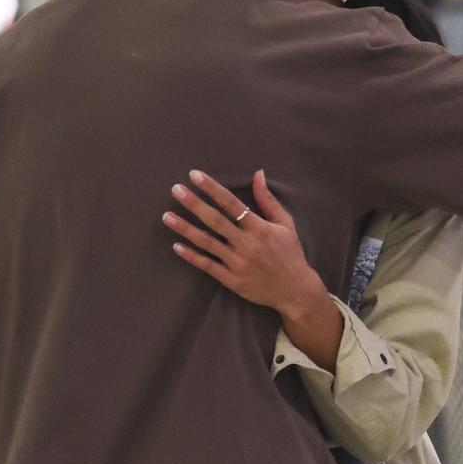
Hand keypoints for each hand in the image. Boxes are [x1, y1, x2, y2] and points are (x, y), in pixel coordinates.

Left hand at [163, 169, 327, 315]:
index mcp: (259, 228)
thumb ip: (268, 200)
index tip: (195, 175)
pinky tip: (176, 246)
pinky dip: (191, 256)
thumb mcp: (285, 224)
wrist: (296, 291)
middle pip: (214, 220)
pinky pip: (207, 265)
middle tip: (175, 190)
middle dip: (193, 203)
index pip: (231, 203)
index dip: (212, 188)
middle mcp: (246, 244)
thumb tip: (258, 173)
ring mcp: (237, 263)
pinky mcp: (231, 280)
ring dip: (185, 228)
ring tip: (166, 216)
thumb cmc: (290, 253)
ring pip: (206, 242)